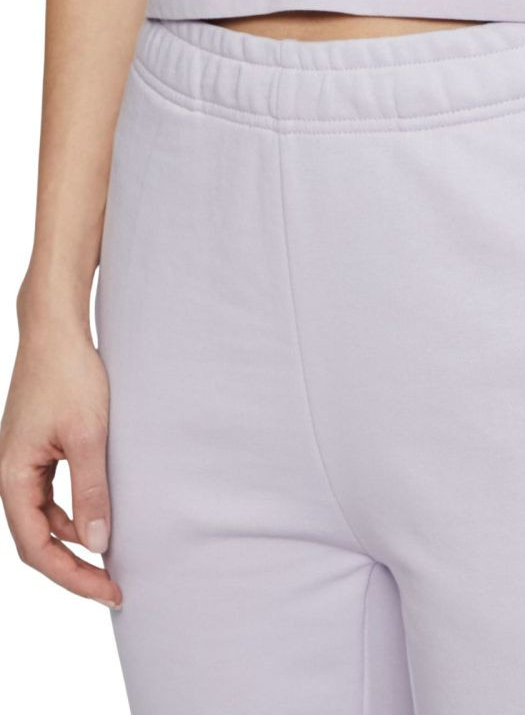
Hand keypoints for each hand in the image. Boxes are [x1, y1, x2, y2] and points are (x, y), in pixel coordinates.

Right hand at [0, 324, 120, 607]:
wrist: (56, 333)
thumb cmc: (70, 377)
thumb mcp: (88, 437)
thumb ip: (92, 491)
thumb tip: (99, 543)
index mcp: (12, 477)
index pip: (37, 547)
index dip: (73, 576)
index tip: (110, 590)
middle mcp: (9, 475)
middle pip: (37, 539)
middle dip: (74, 566)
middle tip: (115, 584)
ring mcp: (21, 463)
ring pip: (43, 519)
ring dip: (74, 541)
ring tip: (111, 558)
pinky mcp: (37, 451)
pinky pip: (50, 495)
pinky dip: (73, 513)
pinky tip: (99, 517)